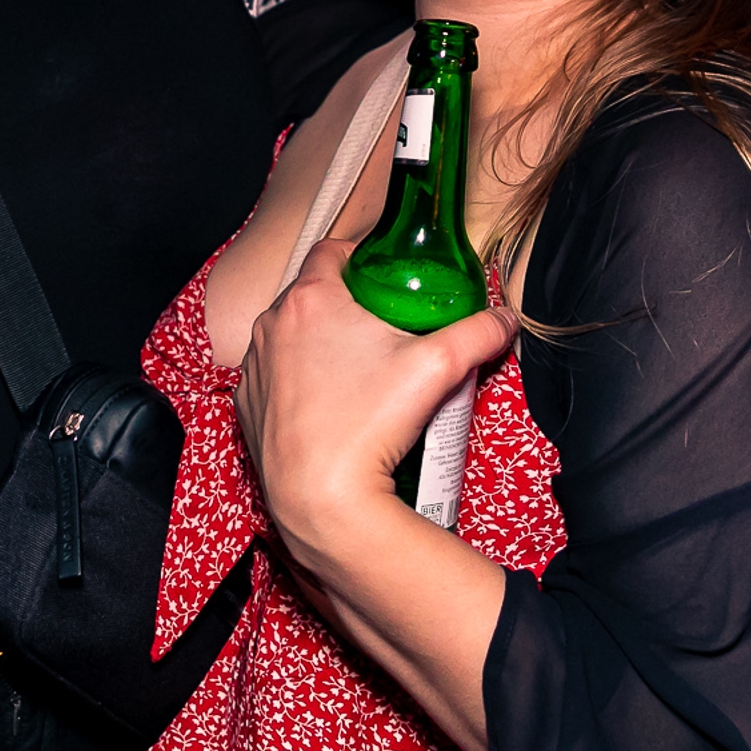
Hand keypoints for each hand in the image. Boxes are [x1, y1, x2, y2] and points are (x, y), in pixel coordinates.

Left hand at [234, 239, 516, 557]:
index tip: (383, 276)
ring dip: (316, 341)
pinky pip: (273, 376)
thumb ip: (477, 335)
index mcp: (310, 300)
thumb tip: (505, 320)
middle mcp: (271, 324)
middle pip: (311, 294)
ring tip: (357, 368)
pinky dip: (295, 380)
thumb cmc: (371, 425)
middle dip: (344, 304)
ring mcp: (254, 366)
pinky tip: (328, 402)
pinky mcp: (245, 405)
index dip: (359, 256)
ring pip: (289, 335)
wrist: (322, 499)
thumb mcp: (437, 369)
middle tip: (383, 326)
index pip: (330, 251)